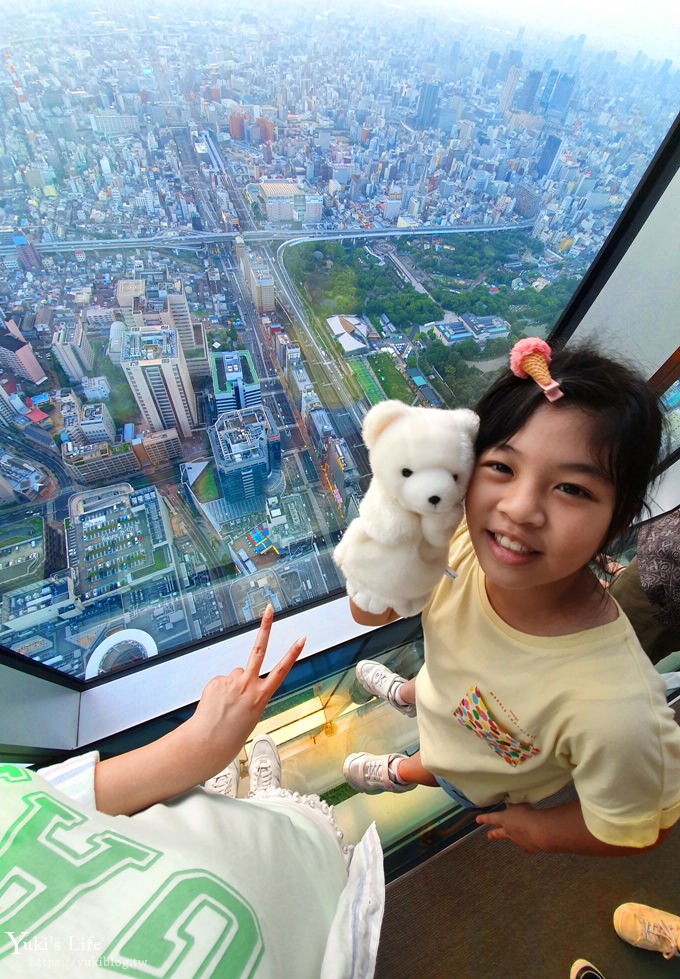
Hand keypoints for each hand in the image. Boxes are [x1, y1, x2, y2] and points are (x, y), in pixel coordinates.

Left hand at [186, 604, 305, 772]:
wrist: (207, 742)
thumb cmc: (230, 735)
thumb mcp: (251, 714)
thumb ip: (250, 691)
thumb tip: (239, 676)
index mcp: (260, 696)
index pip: (281, 670)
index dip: (293, 654)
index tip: (301, 638)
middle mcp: (247, 685)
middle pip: (259, 650)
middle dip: (265, 627)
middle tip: (270, 608)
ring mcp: (230, 681)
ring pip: (236, 674)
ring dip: (233, 685)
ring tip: (226, 705)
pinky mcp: (215, 681)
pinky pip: (221, 681)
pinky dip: (220, 691)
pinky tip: (216, 705)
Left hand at [475, 803, 543, 852]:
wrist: (539, 831)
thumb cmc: (529, 815)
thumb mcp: (519, 804)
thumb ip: (514, 804)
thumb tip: (512, 800)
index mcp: (504, 819)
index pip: (490, 818)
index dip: (484, 818)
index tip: (478, 820)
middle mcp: (508, 831)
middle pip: (498, 833)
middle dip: (494, 834)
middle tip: (489, 835)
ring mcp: (517, 841)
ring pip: (512, 839)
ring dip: (514, 837)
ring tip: (517, 835)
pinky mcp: (527, 847)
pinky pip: (526, 845)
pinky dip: (528, 842)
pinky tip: (532, 840)